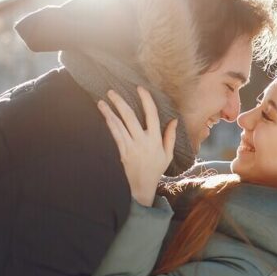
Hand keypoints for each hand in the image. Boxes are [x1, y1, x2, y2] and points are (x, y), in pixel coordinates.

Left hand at [98, 87, 176, 206]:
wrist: (143, 186)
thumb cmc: (156, 169)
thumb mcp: (168, 154)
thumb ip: (170, 136)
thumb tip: (174, 120)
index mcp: (155, 140)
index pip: (152, 115)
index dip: (146, 100)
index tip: (140, 89)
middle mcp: (143, 141)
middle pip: (130, 117)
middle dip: (120, 103)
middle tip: (111, 91)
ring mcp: (131, 147)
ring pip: (119, 125)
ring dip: (109, 112)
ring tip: (101, 101)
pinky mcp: (122, 152)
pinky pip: (115, 135)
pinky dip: (110, 124)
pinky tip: (105, 116)